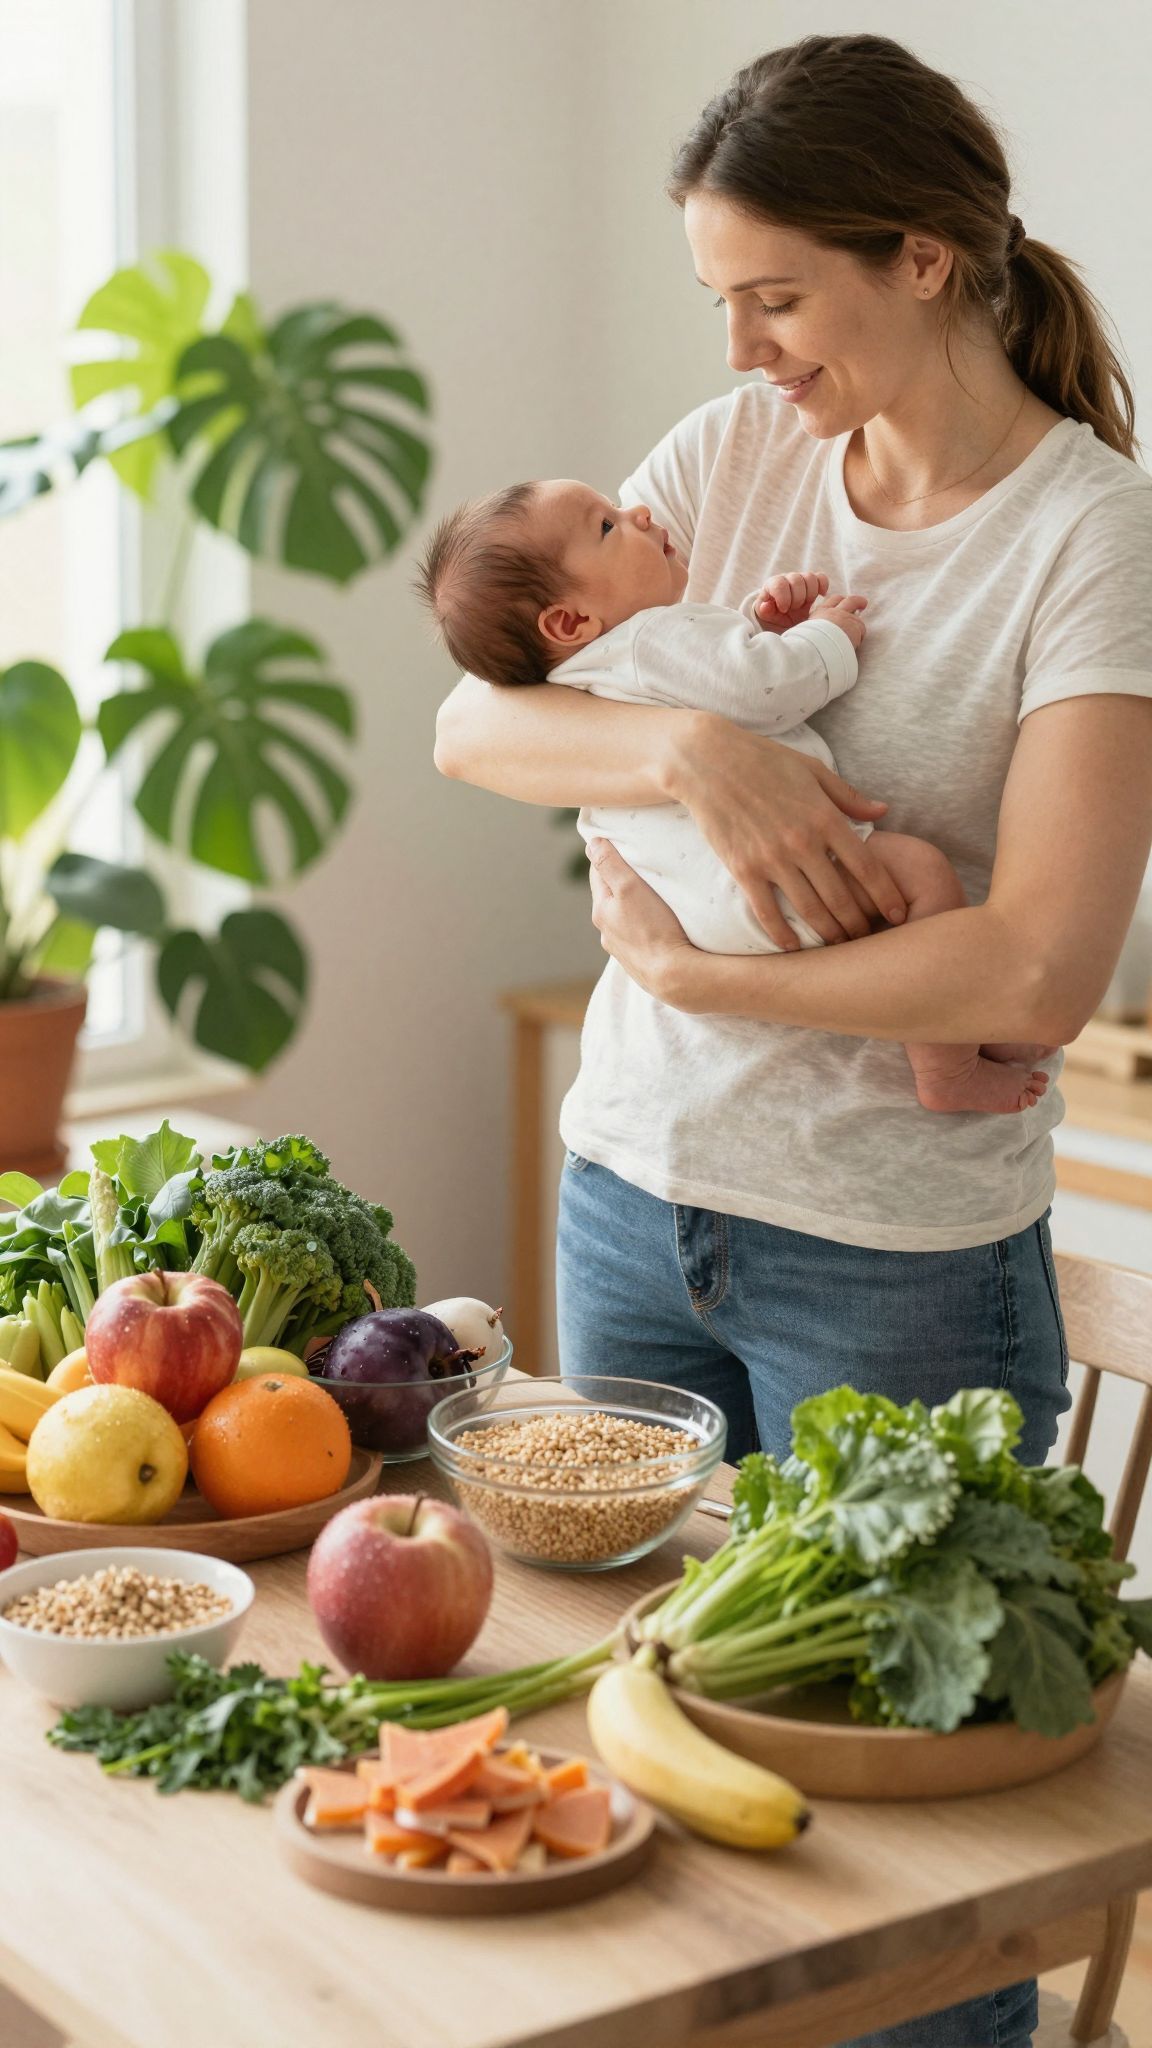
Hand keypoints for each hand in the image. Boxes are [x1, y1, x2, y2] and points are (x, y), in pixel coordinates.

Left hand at [586, 840, 701, 1005]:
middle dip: (623, 881)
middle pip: (611, 897)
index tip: (621, 843)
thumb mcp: (629, 888)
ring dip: (635, 906)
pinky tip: (659, 927)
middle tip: (642, 866)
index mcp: (601, 911)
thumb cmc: (653, 929)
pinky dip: (645, 927)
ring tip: (654, 897)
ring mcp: (623, 950)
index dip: (609, 856)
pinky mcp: (640, 963)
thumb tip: (592, 843)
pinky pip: (639, 937)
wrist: (674, 977)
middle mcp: (607, 932)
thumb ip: (610, 864)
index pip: (598, 873)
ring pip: (625, 919)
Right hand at [667, 713, 906, 947]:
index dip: (887, 896)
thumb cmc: (764, 761)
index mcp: (825, 817)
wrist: (708, 762)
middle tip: (869, 940)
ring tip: (841, 947)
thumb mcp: (813, 771)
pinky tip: (794, 947)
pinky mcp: (743, 869)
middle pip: (841, 897)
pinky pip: (767, 912)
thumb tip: (885, 811)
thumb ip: (850, 796)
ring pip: (809, 910)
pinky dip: (783, 935)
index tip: (899, 915)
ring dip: (828, 934)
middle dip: (859, 924)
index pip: (867, 867)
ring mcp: (772, 858)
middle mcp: (803, 842)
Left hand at [754, 571, 828, 632]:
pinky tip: (820, 596)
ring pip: (810, 577)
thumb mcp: (767, 617)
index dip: (783, 597)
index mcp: (773, 585)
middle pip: (796, 580)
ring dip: (810, 594)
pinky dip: (823, 586)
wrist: (786, 619)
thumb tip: (765, 605)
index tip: (784, 609)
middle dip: (797, 598)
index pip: (779, 583)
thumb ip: (764, 611)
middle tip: (795, 609)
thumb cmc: (775, 618)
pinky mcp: (814, 583)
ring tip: (805, 606)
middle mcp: (787, 579)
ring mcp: (801, 579)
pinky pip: (821, 578)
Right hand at [811, 591, 867, 651]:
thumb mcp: (807, 630)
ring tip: (858, 635)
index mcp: (820, 612)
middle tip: (863, 604)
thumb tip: (820, 631)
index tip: (844, 603)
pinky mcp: (854, 627)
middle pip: (850, 601)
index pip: (834, 600)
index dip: (841, 601)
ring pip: (858, 618)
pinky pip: (861, 630)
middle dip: (858, 601)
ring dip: (858, 625)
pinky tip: (854, 644)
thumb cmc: (810, 643)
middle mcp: (834, 612)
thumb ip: (815, 627)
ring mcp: (845, 618)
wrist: (816, 649)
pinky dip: (859, 637)